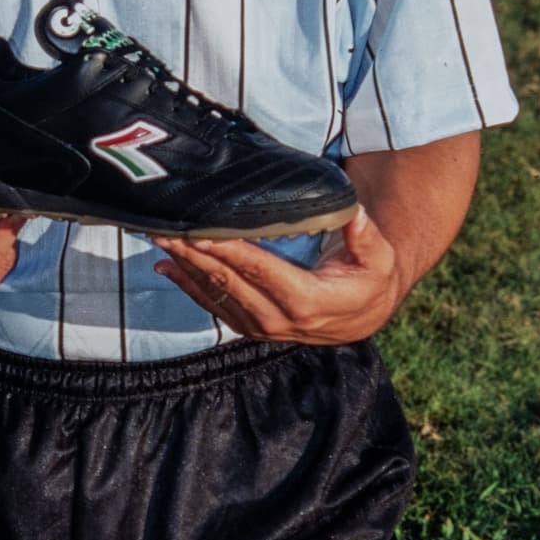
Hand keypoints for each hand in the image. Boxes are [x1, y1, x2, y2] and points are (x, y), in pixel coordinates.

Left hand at [152, 206, 401, 345]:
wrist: (363, 315)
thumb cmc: (369, 279)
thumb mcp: (379, 258)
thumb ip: (365, 237)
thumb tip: (353, 213)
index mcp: (308, 300)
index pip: (261, 271)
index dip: (231, 252)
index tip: (204, 233)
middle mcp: (280, 319)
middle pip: (230, 283)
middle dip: (196, 255)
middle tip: (168, 229)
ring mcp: (263, 327)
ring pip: (217, 296)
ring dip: (186, 269)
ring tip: (161, 242)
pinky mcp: (252, 327)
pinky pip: (215, 307)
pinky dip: (189, 287)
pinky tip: (167, 267)